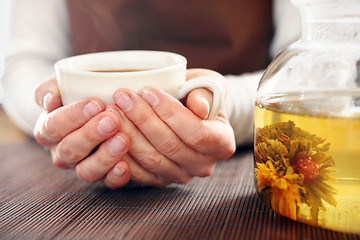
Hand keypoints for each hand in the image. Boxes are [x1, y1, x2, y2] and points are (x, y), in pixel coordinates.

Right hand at [33, 76, 131, 188]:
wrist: (100, 105)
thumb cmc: (80, 93)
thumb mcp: (63, 84)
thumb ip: (51, 88)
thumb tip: (48, 100)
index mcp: (49, 129)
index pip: (53, 126)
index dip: (73, 116)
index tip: (96, 103)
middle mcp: (62, 151)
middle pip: (70, 150)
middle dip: (92, 135)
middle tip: (112, 120)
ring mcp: (82, 166)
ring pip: (87, 171)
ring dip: (105, 157)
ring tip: (123, 139)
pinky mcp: (103, 175)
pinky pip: (107, 182)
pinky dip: (116, 176)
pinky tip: (126, 166)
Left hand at [111, 68, 235, 185]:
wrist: (190, 114)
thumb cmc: (199, 95)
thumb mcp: (209, 85)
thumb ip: (206, 93)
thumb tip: (200, 107)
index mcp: (222, 143)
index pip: (196, 132)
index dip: (170, 112)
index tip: (147, 90)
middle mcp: (204, 165)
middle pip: (170, 146)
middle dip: (142, 118)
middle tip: (122, 96)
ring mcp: (182, 175)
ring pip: (151, 159)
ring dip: (128, 133)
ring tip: (112, 110)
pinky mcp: (161, 180)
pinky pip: (138, 172)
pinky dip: (122, 154)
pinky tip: (109, 134)